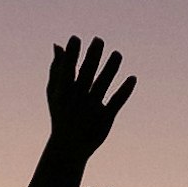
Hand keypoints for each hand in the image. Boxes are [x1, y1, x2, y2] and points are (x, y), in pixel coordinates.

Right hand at [46, 34, 136, 153]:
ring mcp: (91, 110)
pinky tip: (133, 78)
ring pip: (102, 86)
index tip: (75, 38)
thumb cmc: (61, 115)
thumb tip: (57, 45)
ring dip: (110, 70)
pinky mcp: (105, 119)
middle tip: (99, 40)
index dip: (71, 55)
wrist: (67, 148)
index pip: (67, 71)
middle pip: (86, 75)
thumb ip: (56, 69)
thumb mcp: (54, 93)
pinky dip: (124, 91)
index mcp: (63, 94)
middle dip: (91, 58)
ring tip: (118, 53)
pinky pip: (116, 102)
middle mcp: (77, 101)